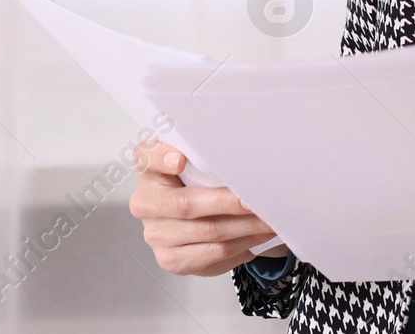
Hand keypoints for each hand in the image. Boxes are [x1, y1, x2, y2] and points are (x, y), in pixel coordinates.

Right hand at [129, 140, 289, 275]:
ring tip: (269, 218)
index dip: (162, 158)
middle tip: (254, 200)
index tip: (181, 160)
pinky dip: (242, 245)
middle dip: (227, 203)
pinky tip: (257, 236)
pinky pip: (213, 255)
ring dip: (244, 227)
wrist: (189, 219)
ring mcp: (156, 234)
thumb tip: (244, 156)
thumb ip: (206, 155)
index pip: (146, 158)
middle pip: (186, 204)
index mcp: (149, 170)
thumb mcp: (196, 162)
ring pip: (207, 232)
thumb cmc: (195, 183)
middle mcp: (146, 203)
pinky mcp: (171, 259)